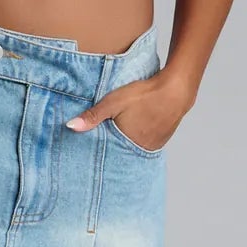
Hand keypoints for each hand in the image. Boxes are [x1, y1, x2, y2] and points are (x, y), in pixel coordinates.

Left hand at [65, 73, 192, 150]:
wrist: (177, 89)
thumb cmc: (144, 95)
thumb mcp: (113, 102)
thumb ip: (92, 116)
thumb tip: (70, 126)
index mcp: (126, 143)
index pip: (107, 156)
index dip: (98, 155)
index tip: (88, 157)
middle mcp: (140, 149)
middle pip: (120, 154)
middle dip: (111, 152)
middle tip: (101, 150)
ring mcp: (153, 145)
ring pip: (133, 149)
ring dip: (125, 146)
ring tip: (116, 141)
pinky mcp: (162, 139)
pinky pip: (145, 144)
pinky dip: (138, 140)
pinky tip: (134, 132)